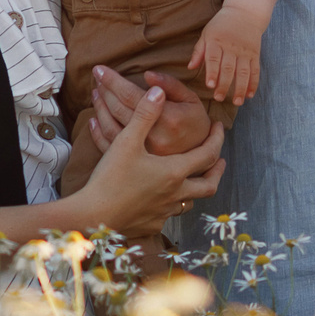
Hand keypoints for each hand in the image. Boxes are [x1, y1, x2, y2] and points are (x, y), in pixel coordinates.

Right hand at [75, 78, 226, 237]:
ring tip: (192, 180)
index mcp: (174, 171)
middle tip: (220, 161)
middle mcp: (175, 194)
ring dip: (195, 190)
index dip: (216, 139)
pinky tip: (162, 201)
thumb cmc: (111, 178)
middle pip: (208, 185)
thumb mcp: (127, 141)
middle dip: (217, 171)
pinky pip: (168, 215)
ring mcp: (164, 212)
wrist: (94, 216)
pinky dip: (171, 206)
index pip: (208, 154)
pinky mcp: (151, 224)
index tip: (219, 128)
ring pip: (189, 202)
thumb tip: (159, 91)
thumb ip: (145, 114)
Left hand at [88, 65, 209, 155]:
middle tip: (96, 77)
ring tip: (96, 93)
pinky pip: (111, 146)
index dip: (113, 81)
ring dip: (100, 108)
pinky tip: (93, 120)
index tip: (100, 69)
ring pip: (111, 127)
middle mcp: (153, 136)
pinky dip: (98, 132)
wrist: (201, 156)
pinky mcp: (137, 161)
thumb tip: (147, 75)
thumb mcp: (191, 100)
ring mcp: (144, 152)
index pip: (132, 95)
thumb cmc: (195, 124)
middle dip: (104, 91)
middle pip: (119, 109)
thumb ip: (171, 85)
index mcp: (168, 118)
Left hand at [186, 4, 263, 105]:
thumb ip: (199, 51)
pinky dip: (254, 83)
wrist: (245, 12)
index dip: (212, 72)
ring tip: (237, 102)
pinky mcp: (255, 54)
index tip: (209, 85)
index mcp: (217, 41)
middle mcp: (232, 47)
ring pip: (244, 72)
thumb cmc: (221, 25)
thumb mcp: (207, 33)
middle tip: (219, 98)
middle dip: (224, 84)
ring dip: (241, 88)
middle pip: (229, 68)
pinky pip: (255, 70)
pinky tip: (250, 94)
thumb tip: (190, 67)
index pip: (214, 58)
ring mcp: (245, 51)